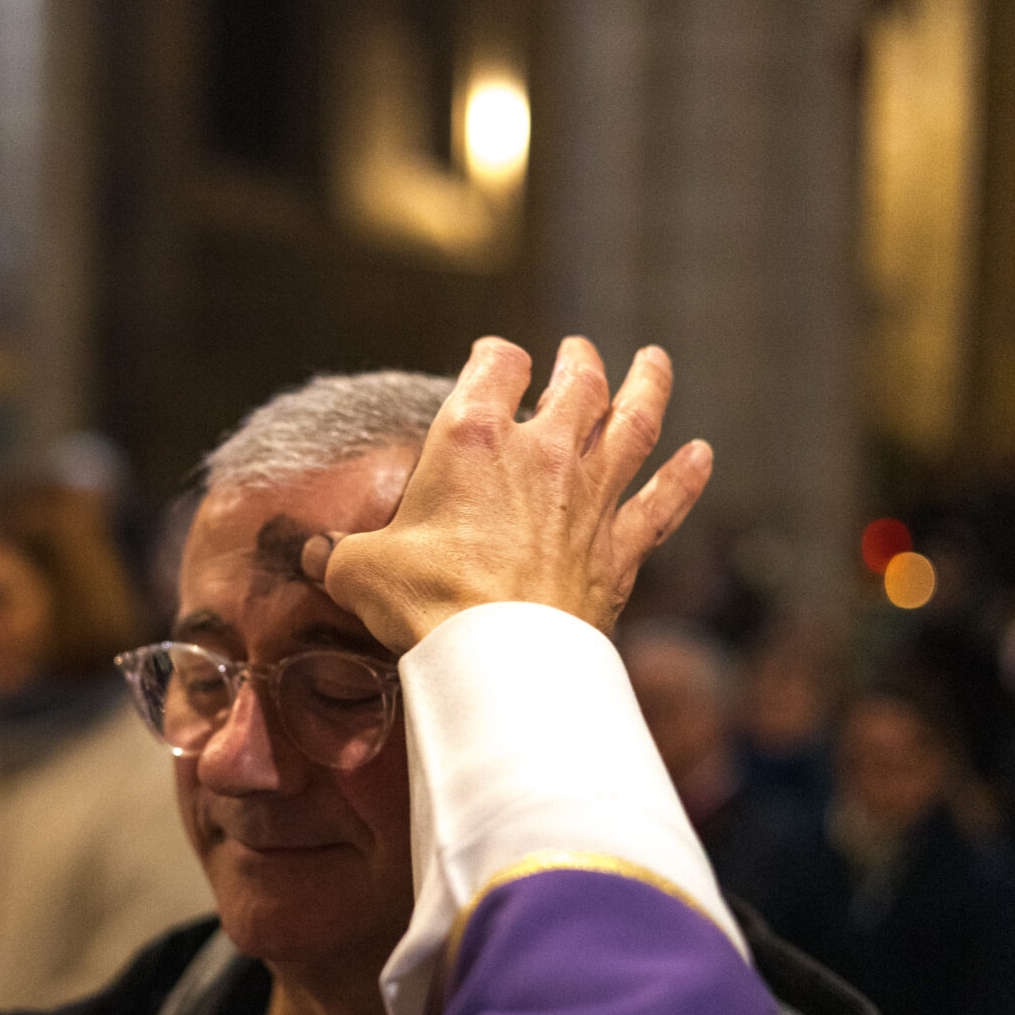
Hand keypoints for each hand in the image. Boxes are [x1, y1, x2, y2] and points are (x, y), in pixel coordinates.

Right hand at [315, 336, 710, 651]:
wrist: (501, 661)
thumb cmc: (426, 605)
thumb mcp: (358, 572)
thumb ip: (340, 554)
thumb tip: (314, 556)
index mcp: (474, 439)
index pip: (494, 364)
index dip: (493, 355)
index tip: (493, 358)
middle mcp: (543, 453)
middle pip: (577, 382)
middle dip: (577, 361)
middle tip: (577, 353)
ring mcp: (591, 496)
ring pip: (634, 423)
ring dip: (648, 387)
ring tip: (655, 362)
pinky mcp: (620, 546)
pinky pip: (663, 501)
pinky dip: (685, 477)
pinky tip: (701, 455)